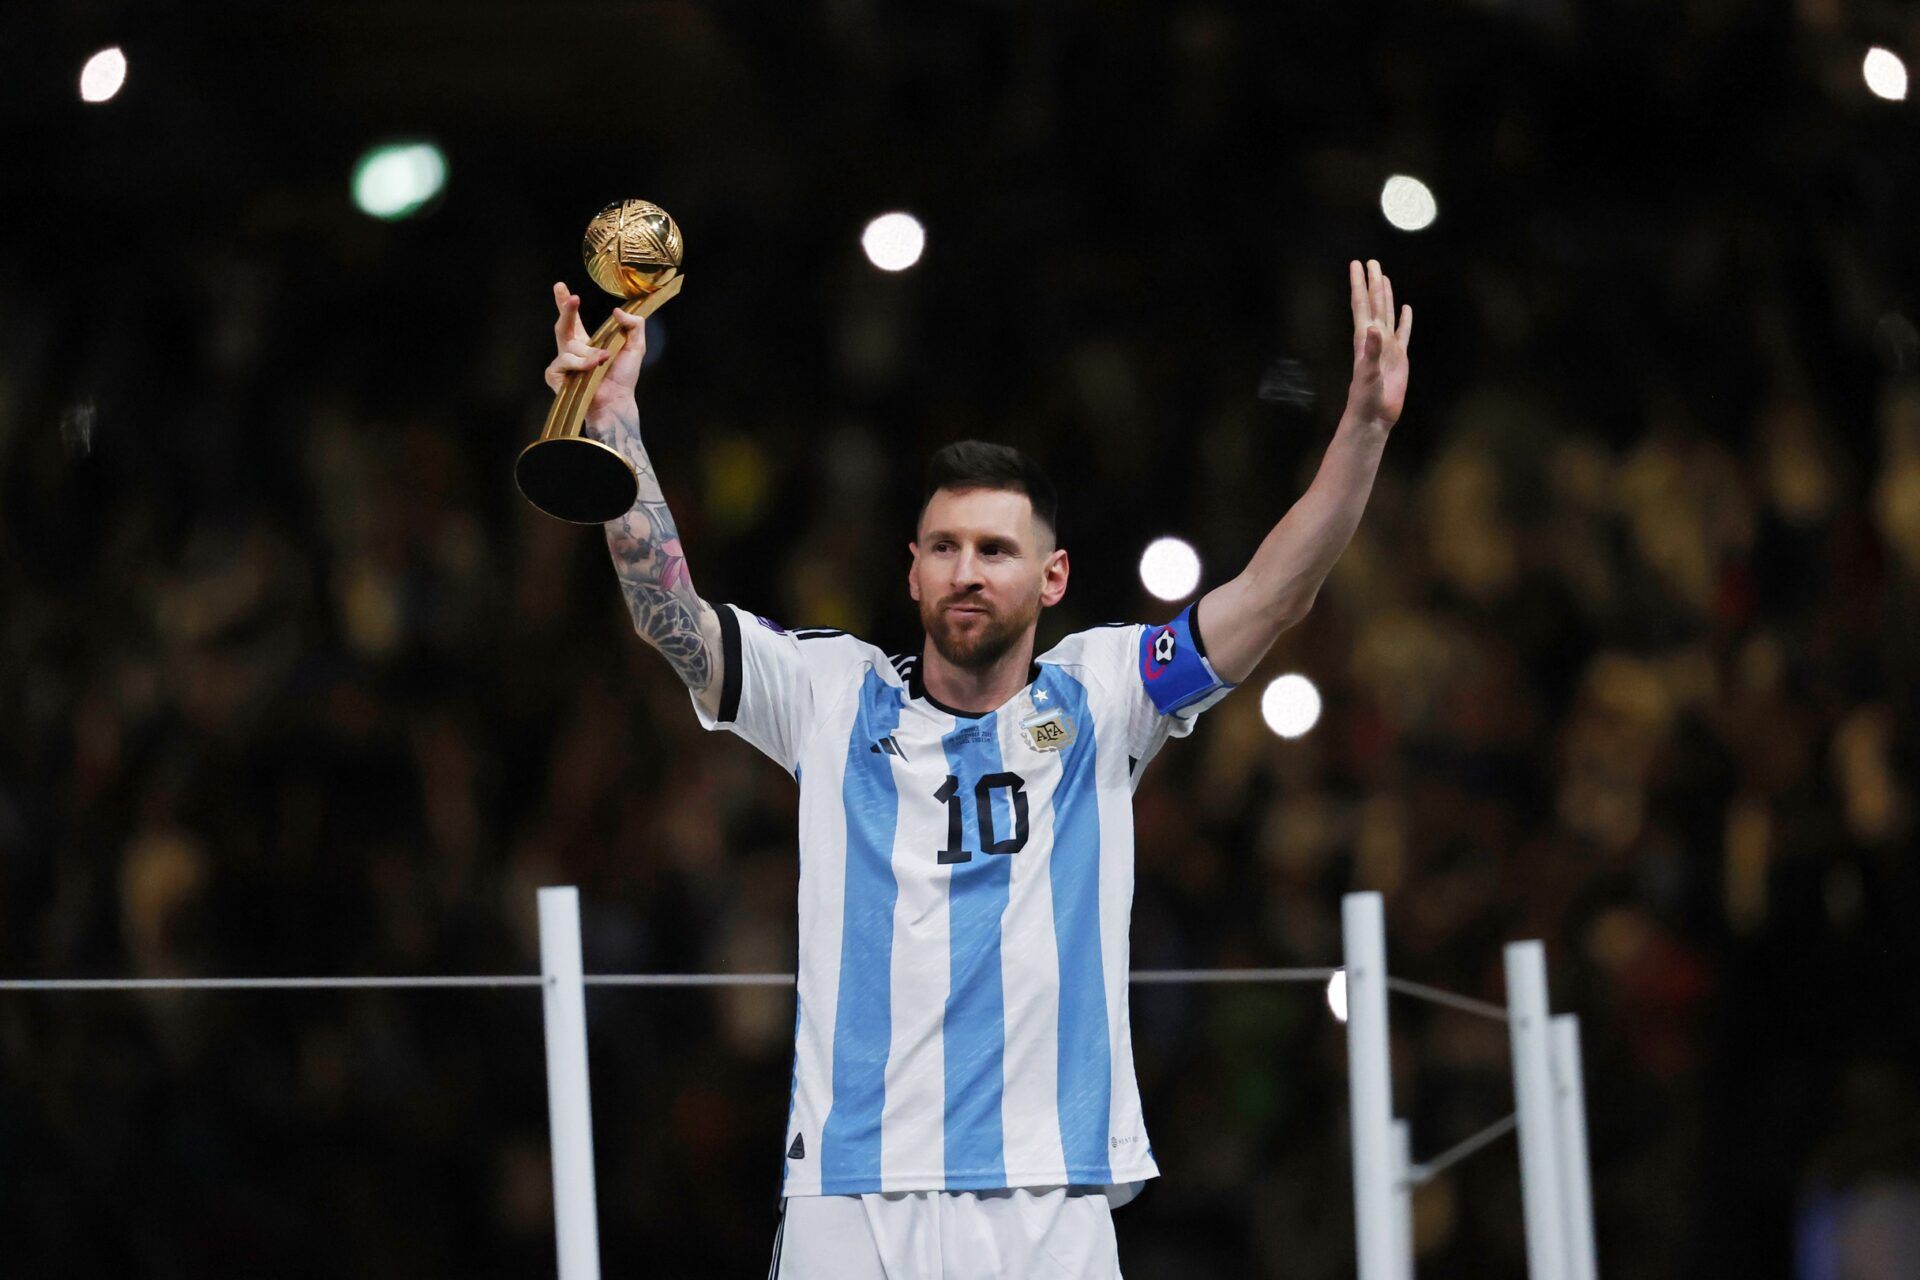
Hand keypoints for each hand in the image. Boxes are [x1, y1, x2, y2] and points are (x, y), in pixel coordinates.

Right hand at [543, 282, 648, 414]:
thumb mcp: (636, 347)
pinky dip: (579, 364)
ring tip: (602, 361)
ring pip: (570, 347)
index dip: (565, 304)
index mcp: (586, 342)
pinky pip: (564, 361)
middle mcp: (571, 351)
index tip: (560, 286)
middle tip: (573, 299)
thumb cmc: (624, 378)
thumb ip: (633, 326)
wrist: (617, 402)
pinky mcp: (556, 376)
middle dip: (565, 310)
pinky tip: (590, 370)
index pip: (573, 320)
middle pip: (563, 325)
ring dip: (588, 352)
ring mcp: (562, 363)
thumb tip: (616, 311)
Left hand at [1347, 259, 1410, 429]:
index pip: (1361, 304)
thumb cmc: (1366, 398)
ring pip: (1387, 314)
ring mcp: (1388, 346)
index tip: (1356, 264)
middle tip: (1371, 261)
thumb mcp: (1368, 374)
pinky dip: (1405, 320)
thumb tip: (1372, 328)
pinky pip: (1403, 333)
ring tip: (1384, 278)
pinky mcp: (1399, 357)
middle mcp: (1375, 338)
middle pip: (1374, 304)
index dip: (1359, 284)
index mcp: (1364, 339)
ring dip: (1385, 296)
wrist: (1374, 416)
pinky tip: (1405, 309)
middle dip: (1373, 282)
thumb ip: (1371, 351)